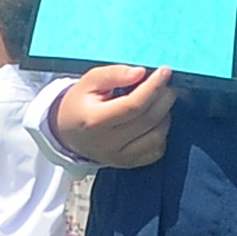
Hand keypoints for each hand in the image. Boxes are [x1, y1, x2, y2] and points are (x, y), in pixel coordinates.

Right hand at [50, 65, 175, 168]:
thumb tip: (140, 72)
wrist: (69, 134)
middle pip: (148, 120)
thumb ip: (113, 74)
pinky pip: (157, 150)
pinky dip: (162, 133)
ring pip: (157, 136)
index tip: (164, 71)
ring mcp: (120, 157)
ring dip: (165, 115)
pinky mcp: (129, 164)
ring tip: (159, 101)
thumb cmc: (81, 104)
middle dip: (164, 98)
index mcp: (95, 121)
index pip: (133, 105)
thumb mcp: (89, 82)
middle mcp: (108, 143)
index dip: (153, 88)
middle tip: (167, 83)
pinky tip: (154, 120)